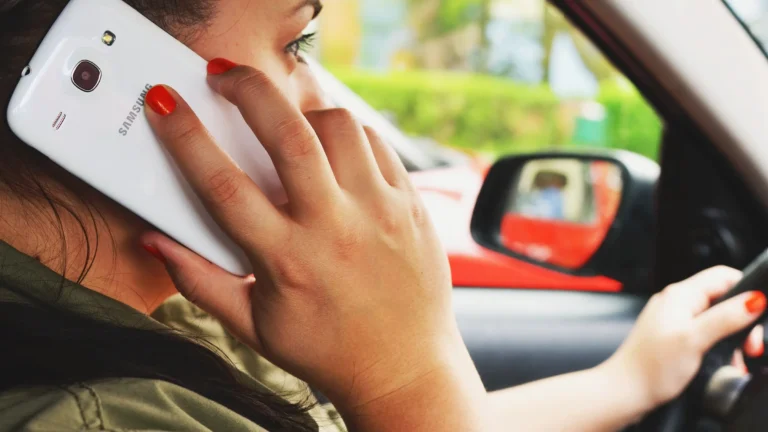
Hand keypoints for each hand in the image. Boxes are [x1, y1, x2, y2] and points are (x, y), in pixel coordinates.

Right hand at [139, 64, 485, 424]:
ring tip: (285, 121)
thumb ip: (200, 281)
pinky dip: (346, 132)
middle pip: (289, 135)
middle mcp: (335, 228)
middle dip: (248, 90)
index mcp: (288, 261)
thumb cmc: (326, 350)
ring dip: (302, 111)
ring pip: (339, 127)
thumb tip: (156, 241)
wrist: (405, 367)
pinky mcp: (410, 204)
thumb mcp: (253, 326)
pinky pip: (376, 143)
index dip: (185, 136)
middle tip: (224, 75)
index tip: (164, 103)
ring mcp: (379, 211)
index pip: (223, 185)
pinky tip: (330, 145)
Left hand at [604, 266, 765, 412]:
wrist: (624, 392)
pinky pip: (705, 335)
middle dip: (742, 321)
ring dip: (733, 338)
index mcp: (679, 295)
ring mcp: (673, 320)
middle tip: (750, 346)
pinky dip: (719, 347)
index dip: (746, 290)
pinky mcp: (673, 338)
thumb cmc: (650, 367)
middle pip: (723, 299)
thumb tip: (755, 299)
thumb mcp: (694, 339)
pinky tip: (723, 364)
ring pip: (716, 320)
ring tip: (738, 359)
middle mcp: (675, 303)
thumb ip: (725, 317)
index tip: (759, 313)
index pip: (722, 276)